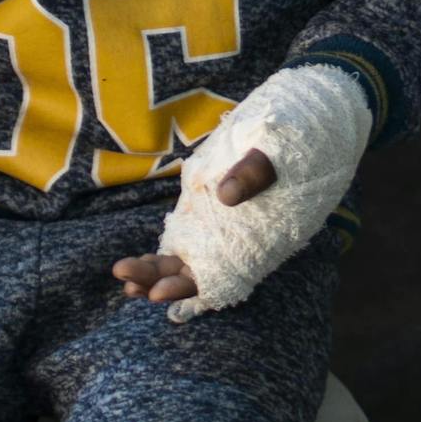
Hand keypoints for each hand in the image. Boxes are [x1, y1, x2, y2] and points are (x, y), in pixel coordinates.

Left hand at [115, 148, 277, 302]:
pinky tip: (134, 264)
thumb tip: (226, 195)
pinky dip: (158, 259)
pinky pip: (181, 246)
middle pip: (191, 276)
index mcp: (256, 241)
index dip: (186, 287)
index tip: (157, 292)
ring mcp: (217, 232)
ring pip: (182, 264)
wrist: (299, 130)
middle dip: (156, 280)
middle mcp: (234, 245)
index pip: (216, 277)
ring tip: (121, 273)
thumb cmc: (292, 142)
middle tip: (123, 273)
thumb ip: (254, 172)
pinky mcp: (204, 215)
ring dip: (152, 272)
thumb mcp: (276, 151)